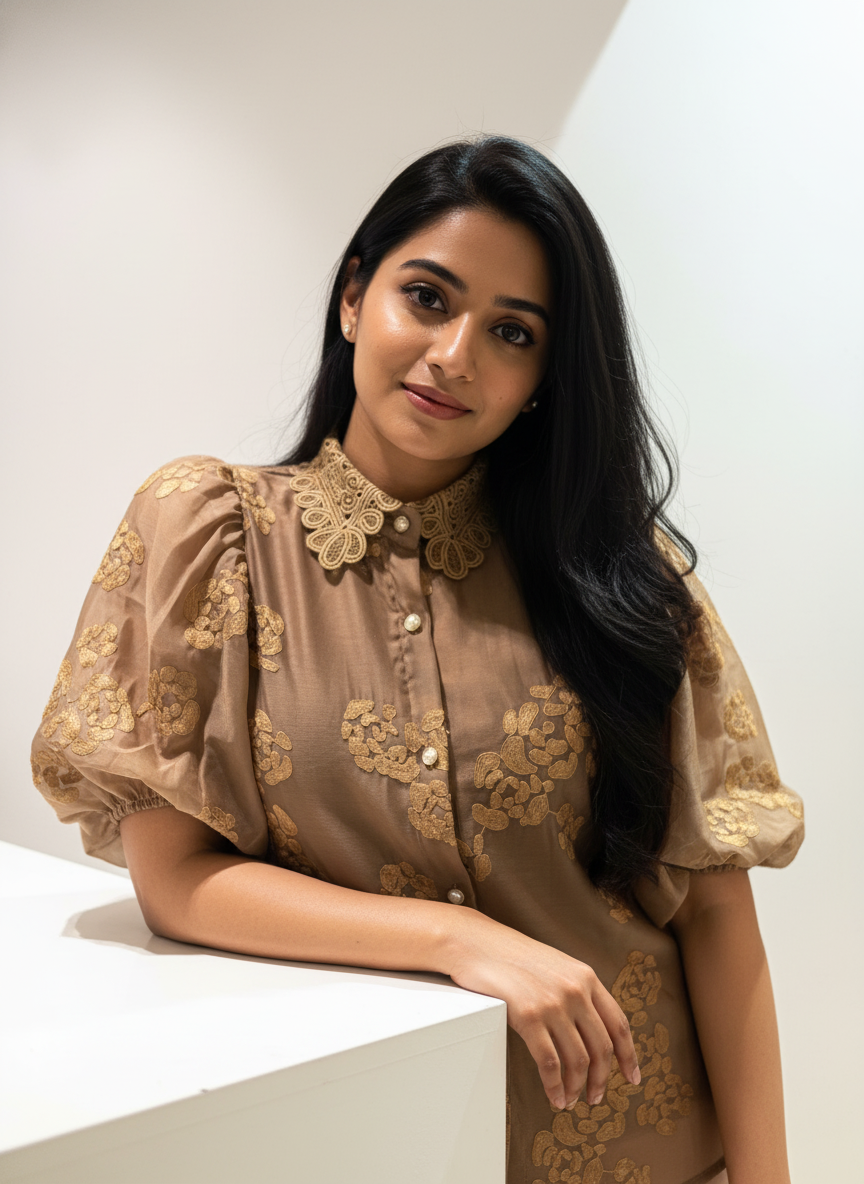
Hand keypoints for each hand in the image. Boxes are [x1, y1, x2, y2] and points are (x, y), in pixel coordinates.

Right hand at [446, 912, 639, 1109]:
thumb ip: (576, 989)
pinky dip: (554, 1085)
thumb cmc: (512, 956)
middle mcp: (575, 990)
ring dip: (577, 1087)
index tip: (632, 1077)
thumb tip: (590, 1027)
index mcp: (586, 977)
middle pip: (601, 1047)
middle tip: (595, 1098)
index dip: (628, 1055)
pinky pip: (549, 1062)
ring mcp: (553, 1003)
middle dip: (601, 1080)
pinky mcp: (529, 1016)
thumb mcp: (556, 965)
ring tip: (571, 1101)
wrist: (477, 942)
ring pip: (578, 1059)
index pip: (618, 1023)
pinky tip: (554, 1095)